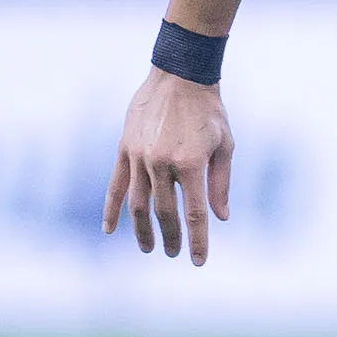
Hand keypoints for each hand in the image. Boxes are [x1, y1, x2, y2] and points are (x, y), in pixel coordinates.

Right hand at [104, 68, 233, 264]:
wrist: (179, 75)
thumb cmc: (209, 111)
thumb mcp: (225, 146)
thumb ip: (220, 184)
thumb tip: (219, 218)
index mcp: (191, 163)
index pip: (195, 213)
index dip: (197, 240)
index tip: (197, 261)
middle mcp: (162, 162)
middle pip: (165, 212)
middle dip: (171, 237)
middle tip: (175, 253)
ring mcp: (139, 156)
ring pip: (138, 204)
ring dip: (143, 230)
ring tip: (149, 247)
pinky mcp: (124, 149)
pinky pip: (116, 185)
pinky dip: (112, 209)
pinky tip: (111, 230)